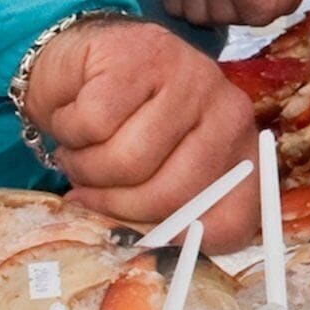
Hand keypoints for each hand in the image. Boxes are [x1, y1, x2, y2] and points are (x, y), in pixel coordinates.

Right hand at [19, 18, 261, 249]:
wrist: (83, 61)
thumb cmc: (120, 128)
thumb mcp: (153, 177)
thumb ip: (167, 213)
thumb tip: (155, 253)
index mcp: (240, 149)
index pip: (232, 218)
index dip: (183, 242)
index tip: (142, 241)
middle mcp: (227, 110)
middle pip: (170, 194)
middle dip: (114, 202)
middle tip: (89, 187)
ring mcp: (188, 77)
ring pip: (127, 160)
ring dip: (85, 165)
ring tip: (83, 148)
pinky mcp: (140, 56)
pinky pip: (93, 125)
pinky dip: (69, 130)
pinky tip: (76, 112)